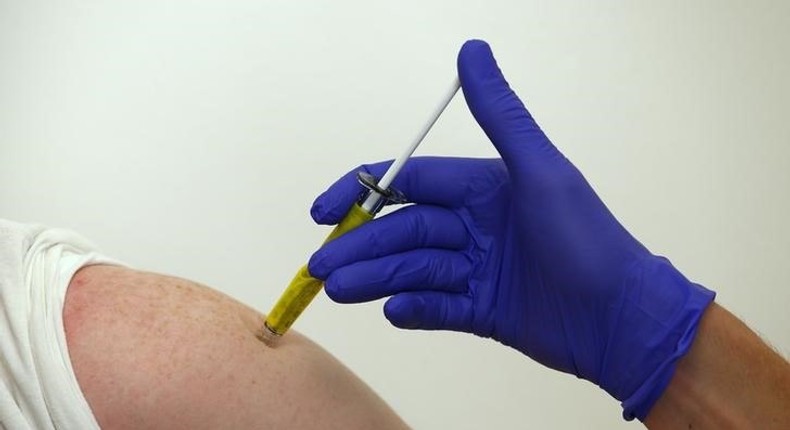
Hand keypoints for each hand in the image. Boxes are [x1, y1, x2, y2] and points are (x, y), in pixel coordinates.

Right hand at [307, 40, 713, 420]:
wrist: (623, 318)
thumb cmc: (587, 239)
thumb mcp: (539, 171)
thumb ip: (500, 115)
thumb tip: (472, 50)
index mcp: (482, 189)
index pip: (409, 184)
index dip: (363, 192)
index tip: (323, 210)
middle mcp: (475, 226)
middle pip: (403, 231)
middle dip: (361, 246)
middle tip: (322, 267)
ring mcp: (477, 271)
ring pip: (413, 270)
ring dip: (376, 278)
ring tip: (341, 291)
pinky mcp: (482, 311)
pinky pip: (437, 309)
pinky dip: (414, 310)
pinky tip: (394, 313)